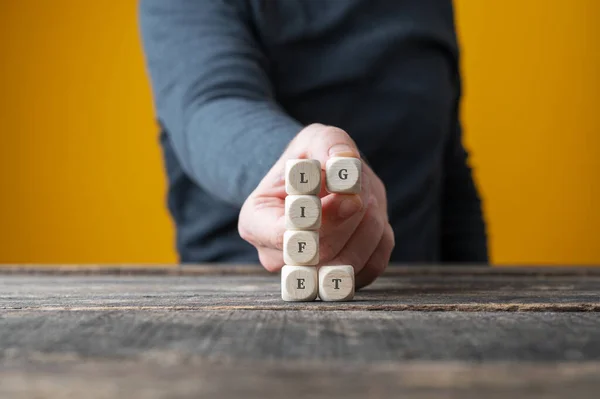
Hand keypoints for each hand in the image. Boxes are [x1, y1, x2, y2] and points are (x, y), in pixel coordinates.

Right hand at [238, 123, 393, 288]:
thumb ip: (330, 144)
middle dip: (350, 218)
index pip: (285, 234)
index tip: (347, 196)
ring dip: (369, 228)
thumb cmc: (311, 161)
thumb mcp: (315, 138)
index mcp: (255, 221)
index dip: (322, 217)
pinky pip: (369, 269)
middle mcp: (275, 256)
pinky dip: (379, 241)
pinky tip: (373, 219)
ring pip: (348, 264)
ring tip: (368, 200)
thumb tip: (345, 164)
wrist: (322, 184)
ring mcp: (306, 273)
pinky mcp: (337, 279)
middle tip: (359, 192)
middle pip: (321, 252)